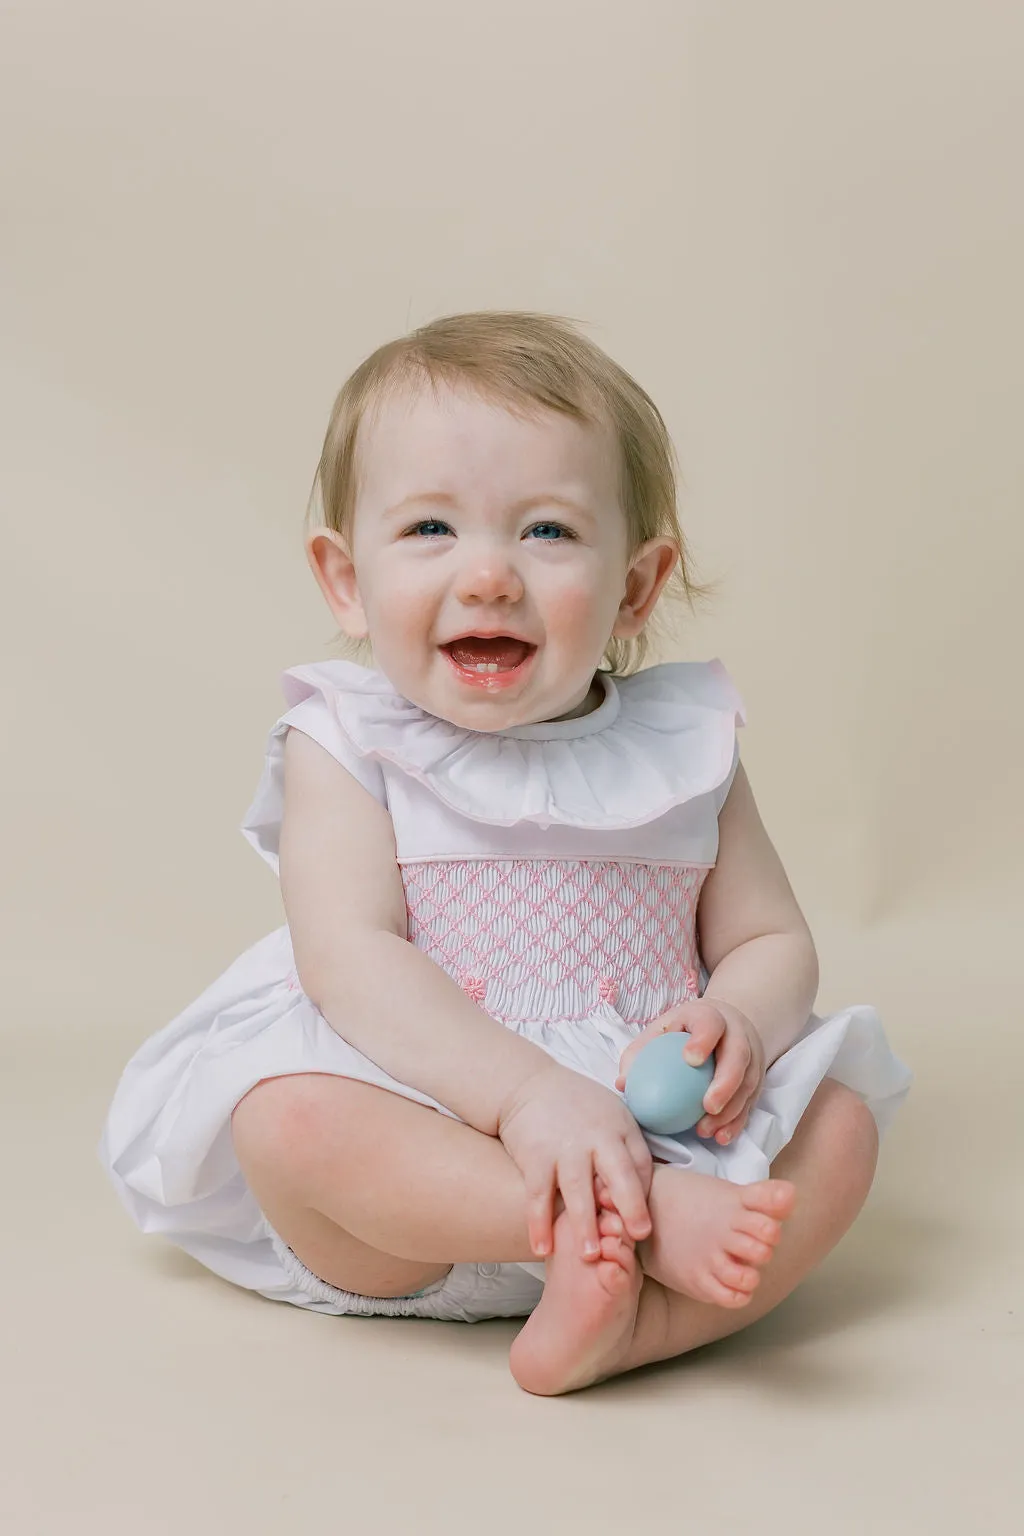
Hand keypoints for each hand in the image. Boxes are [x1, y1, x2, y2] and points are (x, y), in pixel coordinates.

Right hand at [497, 1062, 652, 1262]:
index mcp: (620, 1128)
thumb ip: (627, 1146)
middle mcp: (596, 1137)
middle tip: (635, 1238)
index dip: (643, 1197)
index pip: (641, 1166)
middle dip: (628, 1206)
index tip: (642, 1226)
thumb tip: (646, 1187)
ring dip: (584, 1224)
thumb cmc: (576, 1105)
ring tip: (590, 1255)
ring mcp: (564, 1147)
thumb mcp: (610, 1113)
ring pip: (577, 1190)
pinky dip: (539, 1223)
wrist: (527, 1084)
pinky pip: (538, 1195)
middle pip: (618, 1174)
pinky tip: (542, 1249)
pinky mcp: (535, 1156)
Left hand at [615, 998, 765, 1145]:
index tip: (690, 1059)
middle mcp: (736, 1034)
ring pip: (748, 1083)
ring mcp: (751, 1057)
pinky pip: (751, 1103)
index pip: (710, 1023)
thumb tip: (622, 1084)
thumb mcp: (661, 1031)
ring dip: (731, 1110)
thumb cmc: (684, 1031)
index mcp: (709, 1015)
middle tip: (707, 1106)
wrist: (726, 1025)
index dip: (703, 1039)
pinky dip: (737, 1122)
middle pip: (738, 1055)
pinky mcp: (757, 1080)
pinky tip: (720, 1137)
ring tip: (707, 1130)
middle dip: (726, 1082)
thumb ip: (640, 1054)